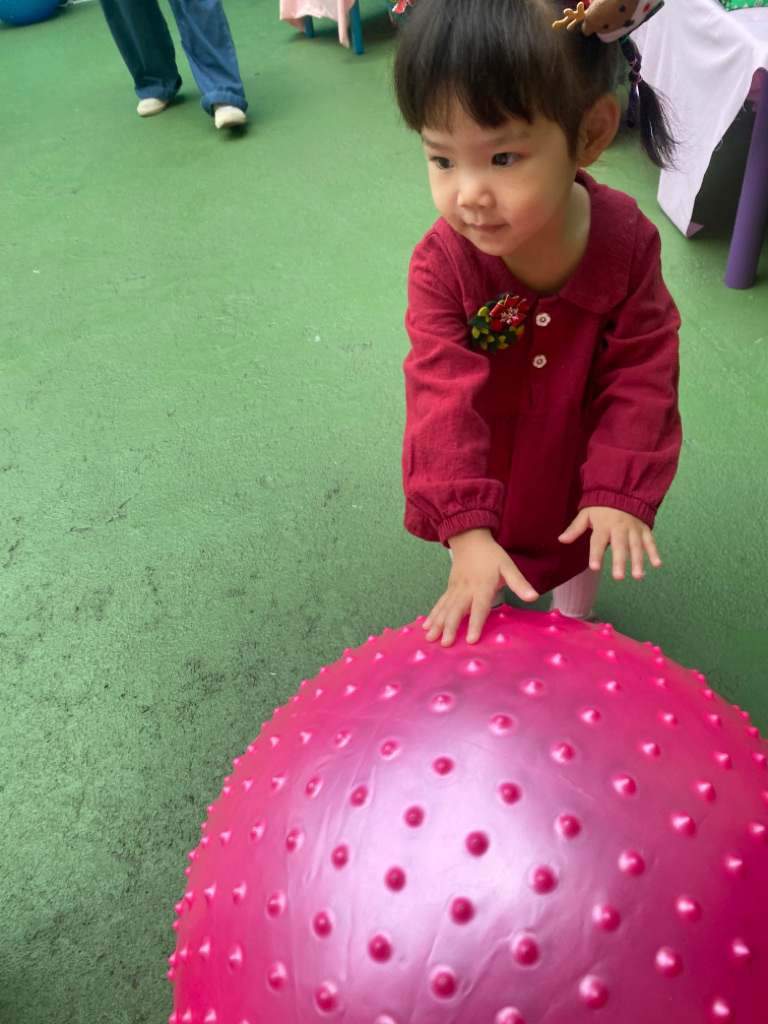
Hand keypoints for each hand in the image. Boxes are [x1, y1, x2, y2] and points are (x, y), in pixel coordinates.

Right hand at [423, 528, 537, 646]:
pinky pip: (440, 604)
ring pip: (445, 608)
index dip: (475, 623)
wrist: (470, 538)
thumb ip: (519, 583)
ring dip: (438, 624)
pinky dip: (433, 615)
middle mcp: (465, 589)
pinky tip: (426, 627)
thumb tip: (533, 597)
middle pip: (456, 610)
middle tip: (446, 644)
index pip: (479, 607)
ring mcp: (455, 589)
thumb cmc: (491, 555)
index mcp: (482, 586)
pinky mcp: (449, 589)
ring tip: (431, 639)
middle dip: (450, 627)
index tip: (471, 639)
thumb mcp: (508, 566)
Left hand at [558, 507, 660, 579]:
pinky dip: (654, 552)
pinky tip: (657, 564)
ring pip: (637, 546)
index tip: (594, 567)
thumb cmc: (601, 508)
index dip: (596, 554)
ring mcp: (633, 529)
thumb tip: (561, 540)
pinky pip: (650, 541)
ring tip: (637, 576)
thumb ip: (575, 528)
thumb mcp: (585, 514)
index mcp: (603, 525)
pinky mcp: (644, 529)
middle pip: (620, 546)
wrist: (622, 491)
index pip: (598, 541)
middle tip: (618, 577)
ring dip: (638, 561)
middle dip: (620, 561)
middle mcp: (619, 527)